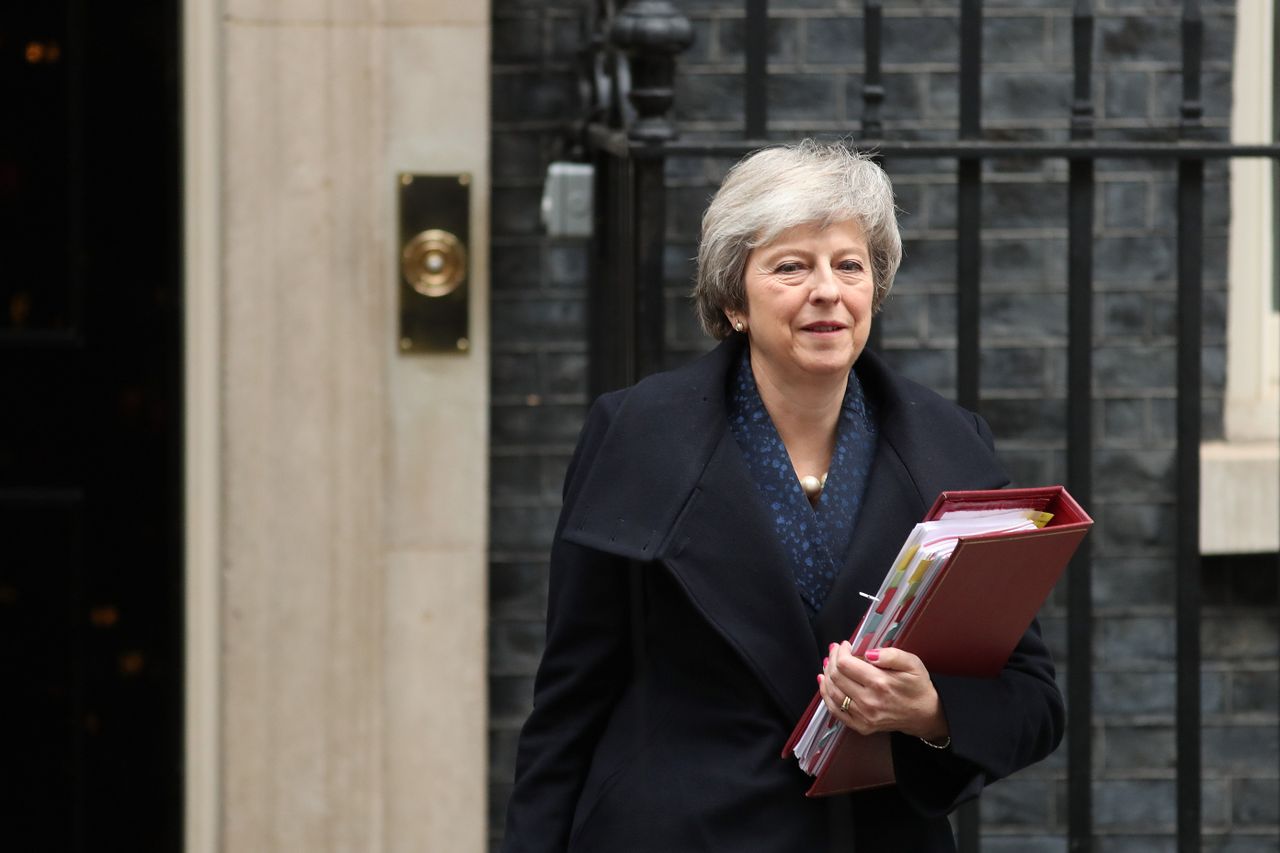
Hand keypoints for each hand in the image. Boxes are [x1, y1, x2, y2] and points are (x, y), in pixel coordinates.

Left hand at [819, 642, 948, 740]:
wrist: (925, 714)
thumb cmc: (917, 686)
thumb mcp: (912, 663)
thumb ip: (891, 655)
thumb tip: (869, 653)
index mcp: (880, 683)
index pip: (845, 664)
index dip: (840, 652)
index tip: (844, 645)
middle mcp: (869, 701)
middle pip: (836, 677)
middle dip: (832, 660)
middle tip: (835, 651)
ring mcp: (863, 716)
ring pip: (832, 693)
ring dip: (826, 675)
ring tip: (829, 664)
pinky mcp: (861, 726)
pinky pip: (835, 711)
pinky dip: (826, 696)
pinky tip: (825, 683)